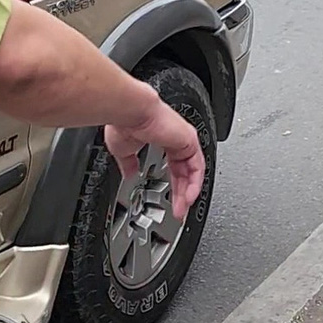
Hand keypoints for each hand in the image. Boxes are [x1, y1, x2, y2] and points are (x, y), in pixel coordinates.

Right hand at [104, 101, 204, 219]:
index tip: (170, 200)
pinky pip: (197, 166)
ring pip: (193, 171)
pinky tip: (188, 197)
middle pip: (185, 172)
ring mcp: (184, 140)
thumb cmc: (124, 124)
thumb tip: (130, 175)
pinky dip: (194, 183)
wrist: (129, 111)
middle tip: (178, 211)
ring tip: (182, 209)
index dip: (174, 185)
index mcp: (163, 139)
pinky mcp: (189, 140)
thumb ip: (130, 163)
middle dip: (181, 194)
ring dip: (188, 192)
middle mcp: (176, 139)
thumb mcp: (124, 151)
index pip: (174, 167)